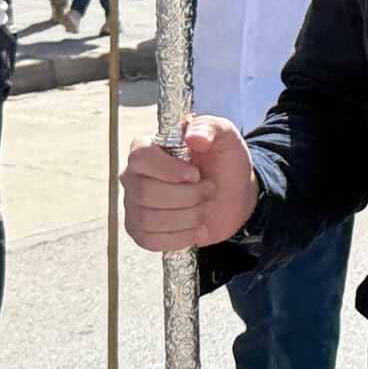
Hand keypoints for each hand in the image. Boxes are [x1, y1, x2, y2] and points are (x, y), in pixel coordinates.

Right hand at [122, 116, 256, 250]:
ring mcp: (134, 205)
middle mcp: (133, 177)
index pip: (139, 158)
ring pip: (149, 219)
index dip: (168, 170)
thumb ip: (209, 128)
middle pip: (145, 193)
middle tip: (208, 189)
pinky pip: (150, 240)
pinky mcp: (141, 231)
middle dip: (187, 195)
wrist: (234, 195)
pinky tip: (197, 228)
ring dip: (188, 216)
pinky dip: (180, 237)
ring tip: (204, 207)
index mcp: (147, 149)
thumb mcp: (225, 136)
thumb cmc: (224, 161)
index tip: (196, 174)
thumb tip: (192, 137)